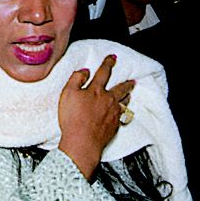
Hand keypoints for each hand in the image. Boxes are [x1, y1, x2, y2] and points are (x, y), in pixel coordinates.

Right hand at [58, 55, 134, 180]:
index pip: (103, 72)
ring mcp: (113, 113)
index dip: (108, 63)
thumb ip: (76, 79)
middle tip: (131, 80)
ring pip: (124, 101)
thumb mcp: (67, 94)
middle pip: (120, 88)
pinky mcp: (115, 125)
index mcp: (96, 90)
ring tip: (129, 93)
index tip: (112, 58)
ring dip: (127, 96)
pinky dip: (124, 110)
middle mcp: (108, 100)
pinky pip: (122, 114)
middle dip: (126, 82)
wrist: (82, 142)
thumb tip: (85, 71)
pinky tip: (122, 111)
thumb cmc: (73, 119)